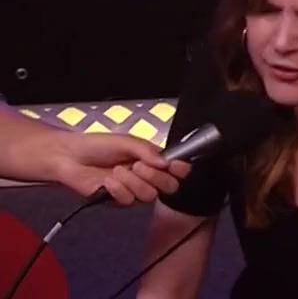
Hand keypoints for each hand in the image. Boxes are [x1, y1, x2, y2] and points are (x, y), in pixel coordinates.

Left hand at [53, 132, 190, 204]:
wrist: (70, 157)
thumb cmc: (98, 146)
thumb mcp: (126, 142)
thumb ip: (148, 151)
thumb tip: (166, 163)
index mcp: (153, 160)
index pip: (177, 169)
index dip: (181, 169)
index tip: (175, 166)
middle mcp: (148, 176)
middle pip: (169, 186)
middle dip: (156, 177)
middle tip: (139, 165)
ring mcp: (134, 190)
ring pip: (149, 195)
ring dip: (134, 182)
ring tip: (118, 170)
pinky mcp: (119, 201)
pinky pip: (128, 200)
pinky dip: (119, 189)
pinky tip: (108, 181)